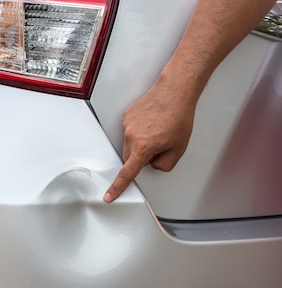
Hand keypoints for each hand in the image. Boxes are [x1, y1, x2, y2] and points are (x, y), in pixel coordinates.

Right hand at [103, 77, 197, 202]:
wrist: (174, 92)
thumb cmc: (178, 116)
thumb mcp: (179, 148)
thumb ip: (164, 164)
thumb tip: (154, 164)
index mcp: (143, 147)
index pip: (127, 173)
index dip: (117, 187)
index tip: (109, 196)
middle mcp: (131, 137)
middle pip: (131, 157)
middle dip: (143, 157)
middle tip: (160, 145)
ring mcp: (127, 125)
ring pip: (131, 144)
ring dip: (143, 142)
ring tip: (159, 130)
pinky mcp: (127, 116)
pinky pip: (131, 131)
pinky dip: (141, 131)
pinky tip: (153, 122)